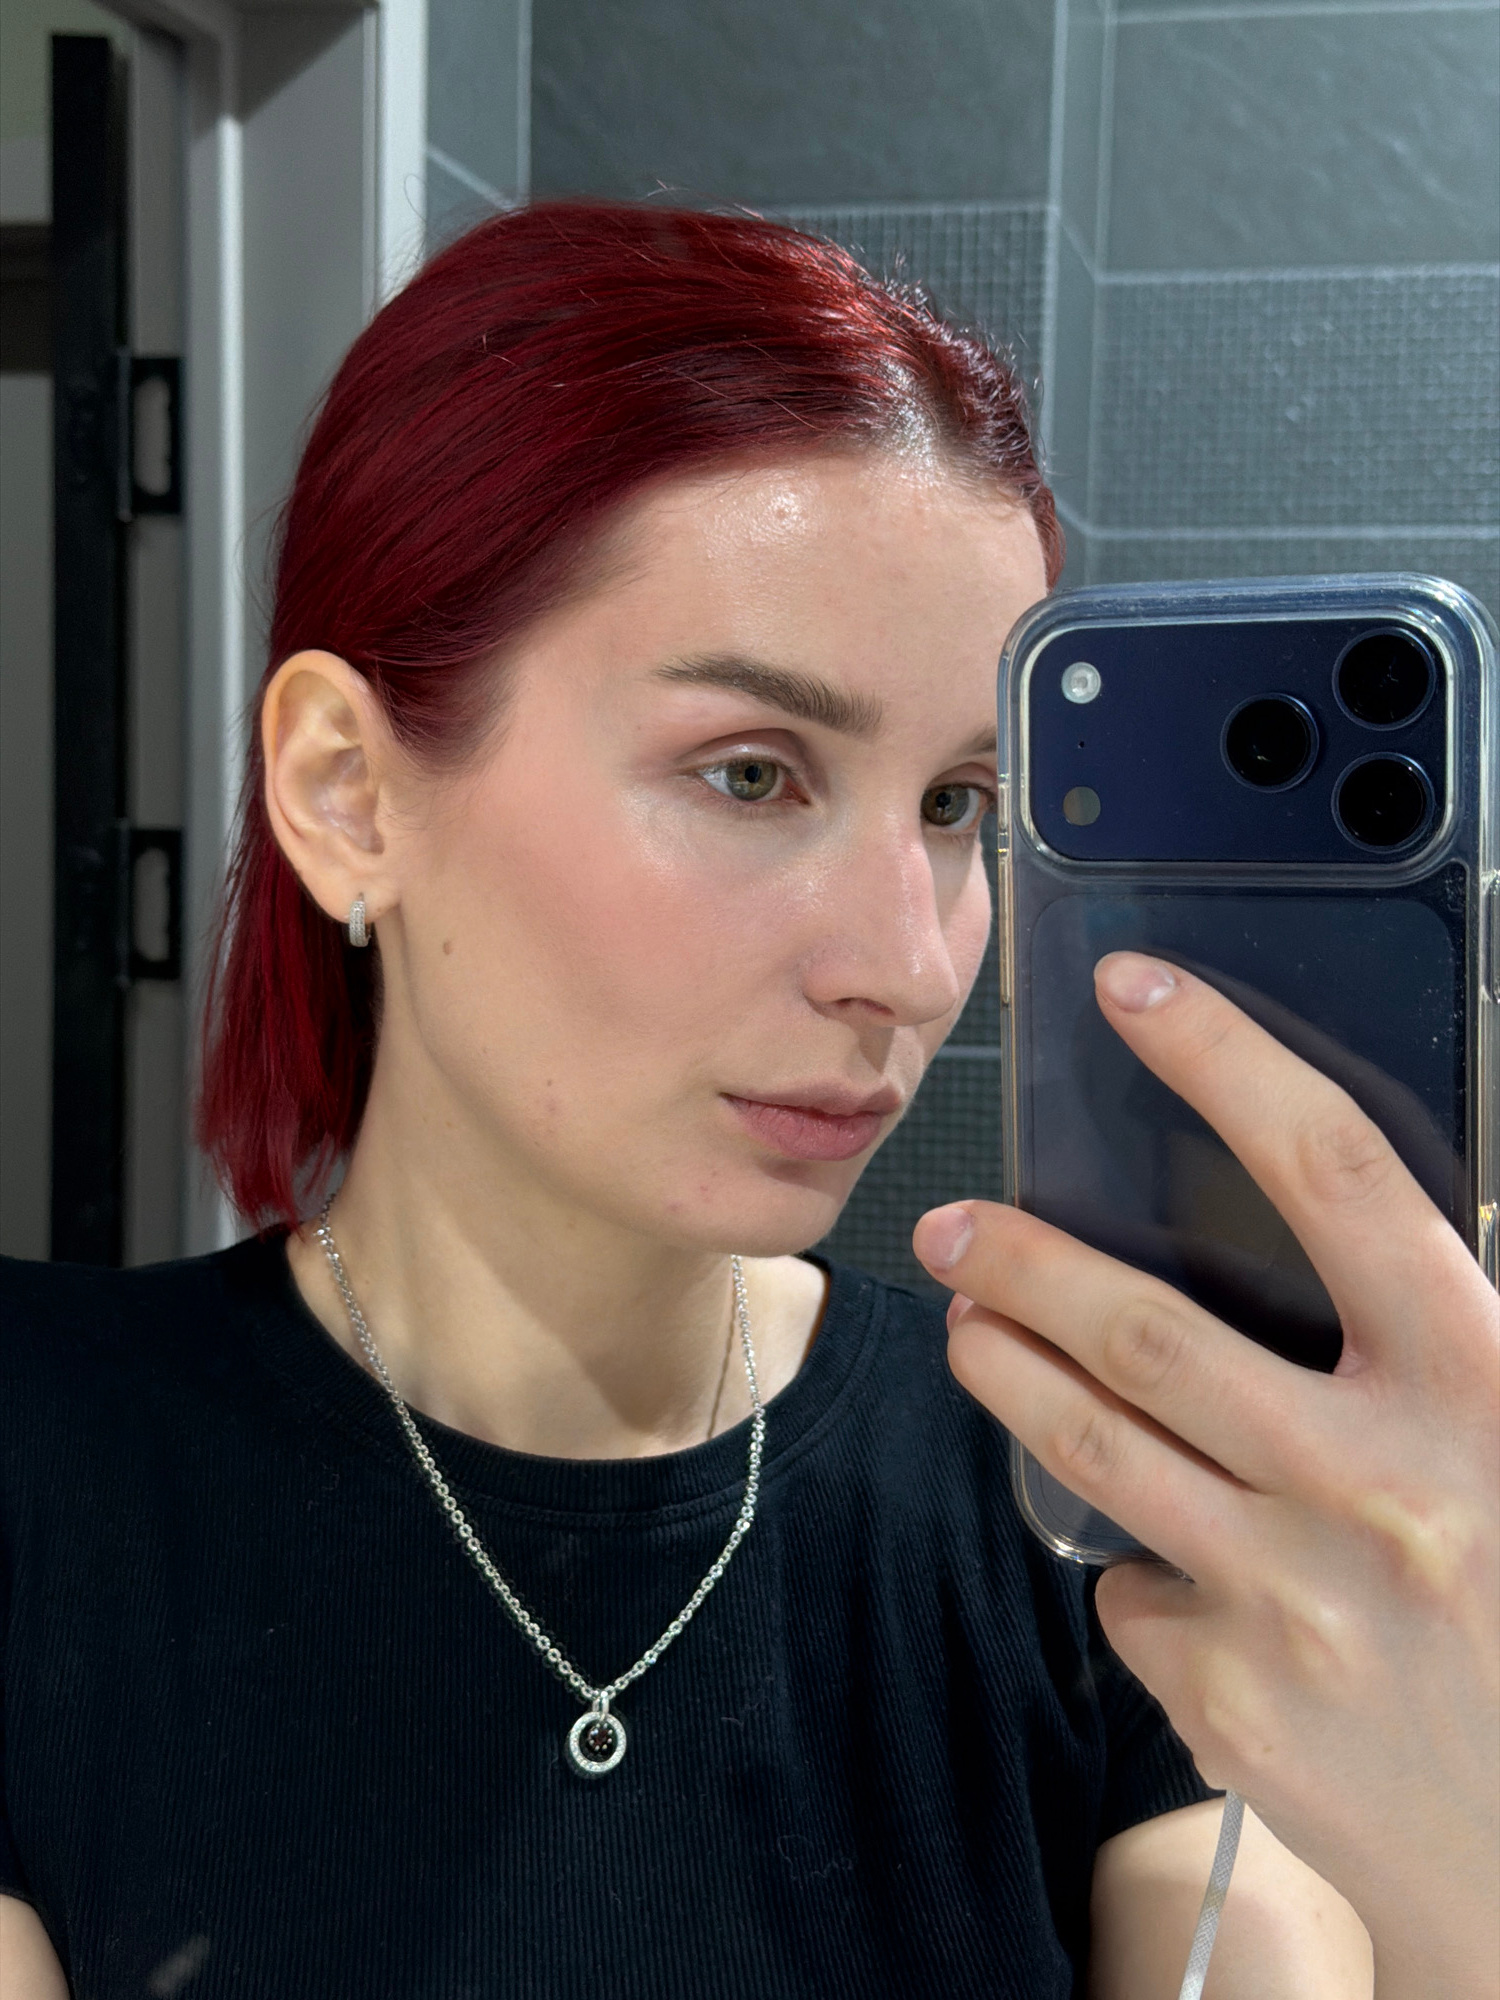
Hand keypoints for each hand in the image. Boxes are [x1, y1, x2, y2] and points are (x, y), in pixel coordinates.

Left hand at [913, 951, 1499, 1999]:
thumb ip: (1444, 1337)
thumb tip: (1333, 1215)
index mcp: (1482, 1386)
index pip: (1339, 1177)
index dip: (1231, 1065)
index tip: (1138, 993)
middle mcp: (1386, 1484)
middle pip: (1151, 1332)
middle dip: (1026, 1264)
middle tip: (952, 1227)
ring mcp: (1299, 1601)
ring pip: (1096, 1450)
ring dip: (1009, 1374)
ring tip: (968, 1328)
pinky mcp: (1237, 1701)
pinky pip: (1131, 1589)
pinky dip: (1134, 1563)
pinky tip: (1162, 1563)